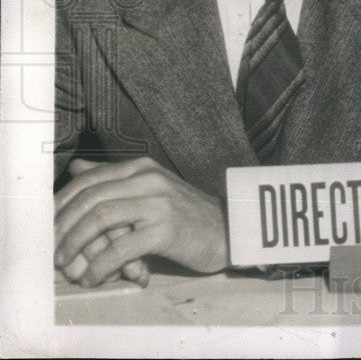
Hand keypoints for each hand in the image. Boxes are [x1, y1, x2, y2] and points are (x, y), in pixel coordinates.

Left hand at [55, 157, 229, 286]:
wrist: (230, 230)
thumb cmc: (187, 215)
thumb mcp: (151, 189)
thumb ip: (115, 179)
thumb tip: (77, 168)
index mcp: (143, 167)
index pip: (89, 179)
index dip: (61, 203)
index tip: (48, 226)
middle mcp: (149, 179)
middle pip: (90, 198)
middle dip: (62, 226)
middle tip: (51, 249)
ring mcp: (159, 203)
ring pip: (100, 219)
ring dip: (75, 245)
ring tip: (67, 265)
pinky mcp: (166, 230)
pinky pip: (120, 248)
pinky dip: (99, 266)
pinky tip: (93, 276)